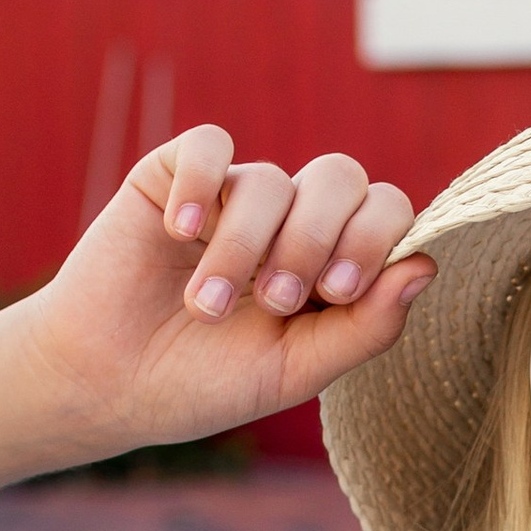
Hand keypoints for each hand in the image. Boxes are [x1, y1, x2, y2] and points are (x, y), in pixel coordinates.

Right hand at [19, 133, 432, 459]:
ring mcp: (231, 194)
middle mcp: (289, 218)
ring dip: (243, 248)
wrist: (104, 386)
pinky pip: (208, 145)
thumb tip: (426, 267)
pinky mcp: (172, 176)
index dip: (374, 238)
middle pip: (340, 177)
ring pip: (269, 180)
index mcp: (331, 259)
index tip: (336, 292)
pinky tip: (181, 232)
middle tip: (279, 299)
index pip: (385, 210)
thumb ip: (365, 327)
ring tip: (206, 306)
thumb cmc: (203, 383)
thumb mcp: (293, 371)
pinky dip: (200, 185)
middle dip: (315, 239)